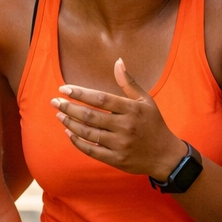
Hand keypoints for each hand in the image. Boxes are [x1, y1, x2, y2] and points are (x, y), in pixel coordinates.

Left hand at [53, 58, 186, 178]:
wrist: (166, 156)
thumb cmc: (154, 124)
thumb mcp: (146, 101)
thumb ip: (129, 82)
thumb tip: (118, 61)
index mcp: (132, 110)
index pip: (100, 99)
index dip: (80, 93)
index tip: (64, 89)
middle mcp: (125, 127)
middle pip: (90, 116)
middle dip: (69, 108)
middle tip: (55, 101)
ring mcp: (120, 145)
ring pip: (88, 133)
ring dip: (70, 124)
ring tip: (59, 115)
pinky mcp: (116, 160)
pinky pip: (91, 150)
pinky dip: (78, 142)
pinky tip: (69, 133)